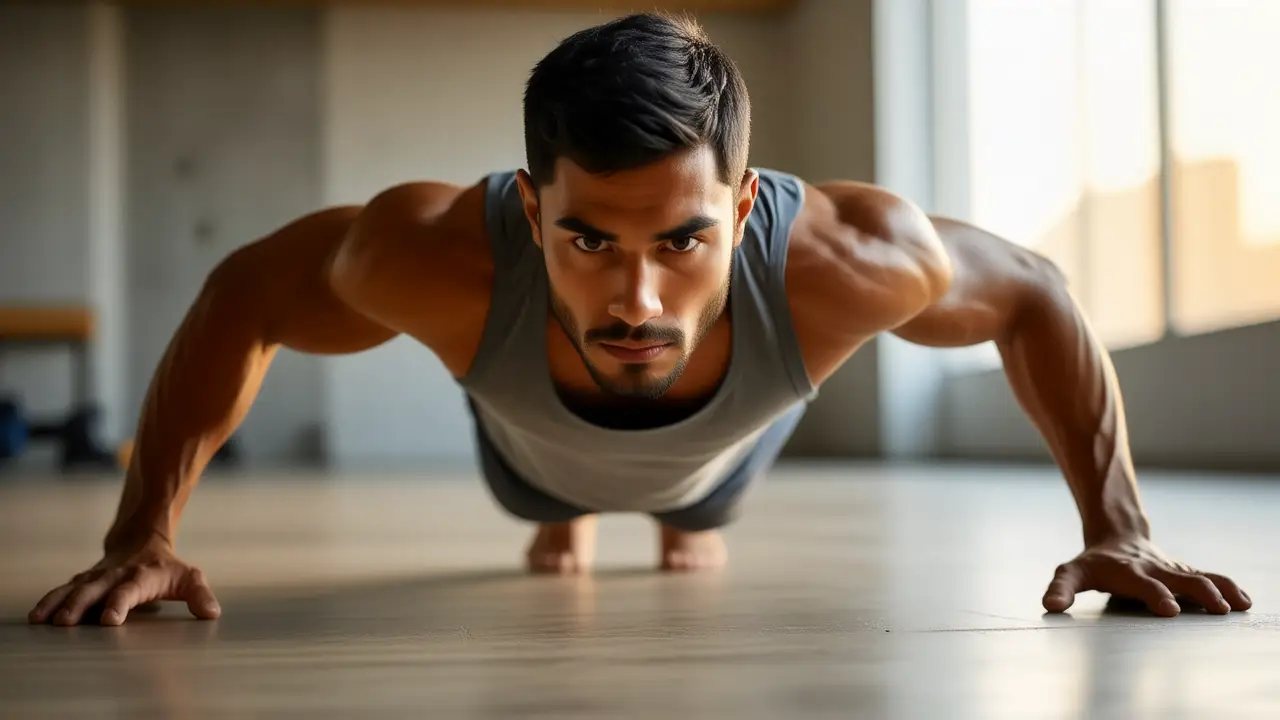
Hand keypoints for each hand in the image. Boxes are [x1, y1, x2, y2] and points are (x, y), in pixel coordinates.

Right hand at [28, 537, 220, 626]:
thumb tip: (212, 613)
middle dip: (79, 606)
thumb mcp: (189, 577)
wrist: (142, 538)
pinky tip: (36, 617)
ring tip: (43, 621)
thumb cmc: (167, 567)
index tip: (110, 619)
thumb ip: (200, 595)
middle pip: (94, 590)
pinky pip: (63, 590)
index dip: (119, 604)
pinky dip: (49, 601)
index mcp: (141, 576)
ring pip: (73, 589)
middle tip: (66, 624)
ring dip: (57, 604)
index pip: (128, 591)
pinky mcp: (83, 581)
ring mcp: (97, 577)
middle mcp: (115, 575)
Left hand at [1042, 535, 1250, 616]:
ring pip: (1200, 577)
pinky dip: (1229, 587)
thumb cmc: (1093, 563)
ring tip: (1237, 606)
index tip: (1170, 609)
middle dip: (1198, 593)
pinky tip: (1245, 601)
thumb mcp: (1071, 572)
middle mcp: (1155, 569)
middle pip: (1181, 579)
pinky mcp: (1185, 572)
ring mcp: (1172, 570)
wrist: (1116, 537)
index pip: (1144, 584)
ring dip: (1219, 590)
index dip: (1156, 595)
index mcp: (1128, 571)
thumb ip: (1061, 588)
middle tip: (1216, 609)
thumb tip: (1049, 606)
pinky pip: (1210, 578)